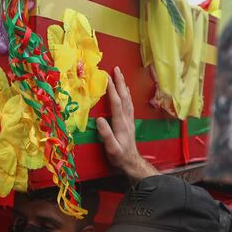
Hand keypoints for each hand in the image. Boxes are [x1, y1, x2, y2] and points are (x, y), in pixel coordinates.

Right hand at [97, 66, 157, 181]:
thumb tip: (100, 120)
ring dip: (124, 86)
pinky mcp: (129, 122)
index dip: (112, 90)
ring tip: (121, 76)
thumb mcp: (111, 148)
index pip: (116, 103)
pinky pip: (129, 104)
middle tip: (116, 69)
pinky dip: (127, 95)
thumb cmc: (119, 156)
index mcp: (121, 124)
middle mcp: (127, 119)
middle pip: (124, 97)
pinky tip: (126, 91)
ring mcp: (129, 120)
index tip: (107, 78)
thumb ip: (106, 134)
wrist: (131, 162)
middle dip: (120, 82)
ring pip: (127, 99)